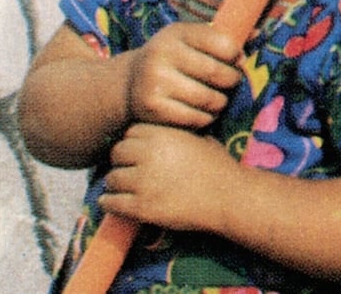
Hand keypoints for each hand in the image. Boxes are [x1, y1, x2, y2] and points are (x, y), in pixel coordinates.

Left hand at [100, 123, 240, 232]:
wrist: (231, 198)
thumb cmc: (219, 167)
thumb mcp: (198, 138)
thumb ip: (175, 133)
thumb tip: (159, 133)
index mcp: (162, 135)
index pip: (130, 133)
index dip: (133, 144)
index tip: (137, 154)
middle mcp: (149, 155)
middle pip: (117, 153)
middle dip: (121, 162)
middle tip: (127, 171)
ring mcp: (144, 182)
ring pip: (111, 178)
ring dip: (115, 184)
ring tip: (120, 189)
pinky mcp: (143, 207)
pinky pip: (112, 203)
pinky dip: (109, 203)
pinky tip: (111, 203)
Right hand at [123, 22, 241, 128]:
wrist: (130, 83)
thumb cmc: (173, 59)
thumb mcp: (189, 39)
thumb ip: (220, 38)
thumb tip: (258, 34)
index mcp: (177, 32)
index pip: (224, 44)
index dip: (236, 56)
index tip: (236, 61)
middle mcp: (162, 53)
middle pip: (218, 73)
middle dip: (232, 81)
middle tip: (230, 83)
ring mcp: (156, 81)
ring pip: (211, 99)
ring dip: (221, 102)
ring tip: (217, 98)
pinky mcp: (153, 108)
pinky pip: (197, 118)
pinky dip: (207, 118)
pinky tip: (202, 111)